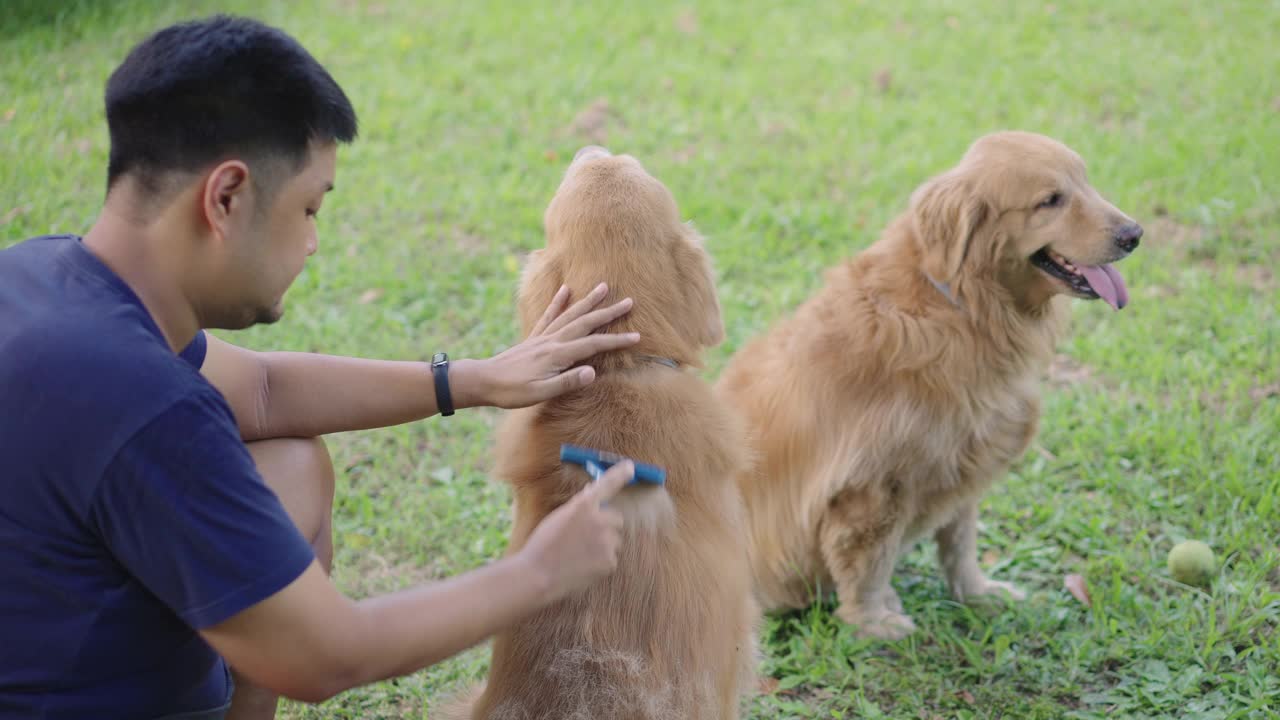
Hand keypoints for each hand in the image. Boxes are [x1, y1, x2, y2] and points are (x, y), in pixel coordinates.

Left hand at [462, 283, 639, 408]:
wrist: (484, 381)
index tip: (637, 337)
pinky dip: (558, 302)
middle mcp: (552, 341)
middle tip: (628, 301)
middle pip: (585, 323)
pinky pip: (549, 315)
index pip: (593, 345)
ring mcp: (542, 337)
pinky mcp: (534, 338)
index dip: (616, 341)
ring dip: (588, 301)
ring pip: (570, 314)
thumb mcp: (541, 393)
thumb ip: (568, 382)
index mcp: (557, 355)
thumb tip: (593, 371)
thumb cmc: (513, 391)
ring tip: (603, 287)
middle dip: (608, 312)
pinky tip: (565, 290)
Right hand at [518, 460, 632, 601]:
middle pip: (616, 518)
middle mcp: (600, 520)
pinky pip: (611, 557)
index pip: (608, 484)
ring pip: (614, 540)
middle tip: (585, 536)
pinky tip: (582, 566)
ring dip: (603, 544)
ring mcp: (607, 542)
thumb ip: (579, 506)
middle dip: (606, 525)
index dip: (620, 474)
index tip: (630, 467)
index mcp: (584, 506)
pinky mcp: (610, 562)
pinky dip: (600, 562)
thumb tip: (592, 492)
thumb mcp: (559, 517)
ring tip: (578, 554)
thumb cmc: (543, 545)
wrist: (538, 575)